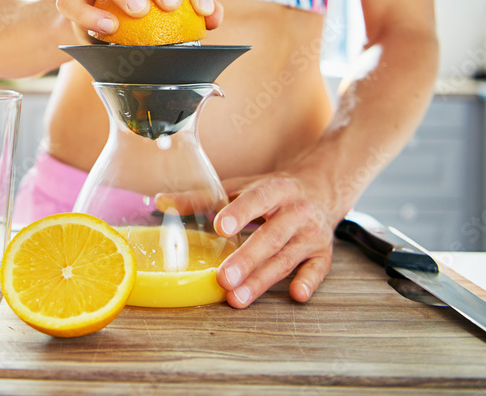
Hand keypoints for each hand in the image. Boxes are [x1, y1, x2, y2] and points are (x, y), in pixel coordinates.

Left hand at [213, 172, 340, 307]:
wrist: (322, 188)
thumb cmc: (272, 192)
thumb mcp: (240, 188)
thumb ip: (203, 198)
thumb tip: (162, 203)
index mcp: (275, 189)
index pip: (257, 199)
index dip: (239, 213)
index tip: (220, 227)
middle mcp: (296, 211)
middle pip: (271, 236)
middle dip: (247, 259)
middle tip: (224, 278)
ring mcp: (312, 233)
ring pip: (287, 257)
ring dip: (263, 279)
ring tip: (238, 297)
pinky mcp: (323, 252)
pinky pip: (318, 269)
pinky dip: (309, 281)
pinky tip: (296, 294)